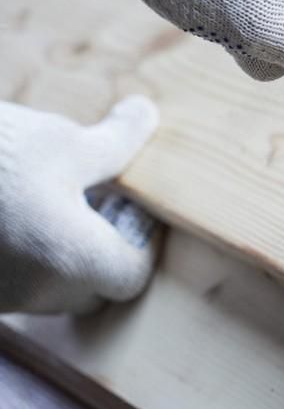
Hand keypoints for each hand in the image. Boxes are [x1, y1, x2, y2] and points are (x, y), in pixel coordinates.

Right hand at [0, 96, 159, 313]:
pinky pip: (11, 283)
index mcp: (73, 261)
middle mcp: (35, 293)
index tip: (134, 209)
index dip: (142, 243)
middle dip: (102, 252)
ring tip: (50, 202)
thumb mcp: (62, 141)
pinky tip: (12, 213)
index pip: (132, 277)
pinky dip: (22, 255)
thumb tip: (146, 114)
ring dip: (60, 255)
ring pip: (49, 290)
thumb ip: (117, 142)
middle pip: (92, 290)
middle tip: (98, 203)